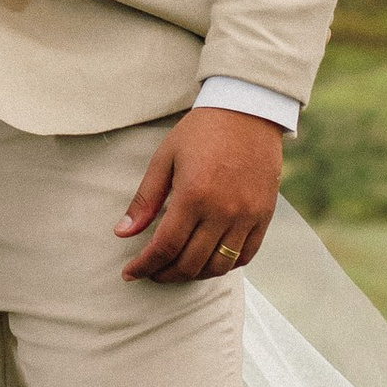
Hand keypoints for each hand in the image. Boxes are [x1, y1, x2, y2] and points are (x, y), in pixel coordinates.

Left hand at [115, 108, 283, 286]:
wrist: (248, 110)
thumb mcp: (165, 158)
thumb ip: (145, 200)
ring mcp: (247, 216)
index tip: (130, 273)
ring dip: (194, 275)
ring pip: (219, 266)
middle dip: (165, 274)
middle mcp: (222, 211)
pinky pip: (246, 256)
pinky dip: (225, 265)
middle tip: (151, 272)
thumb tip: (122, 233)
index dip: (144, 266)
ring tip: (177, 269)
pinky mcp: (264, 215)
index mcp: (193, 195)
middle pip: (191, 263)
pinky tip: (208, 260)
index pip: (165, 247)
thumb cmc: (201, 131)